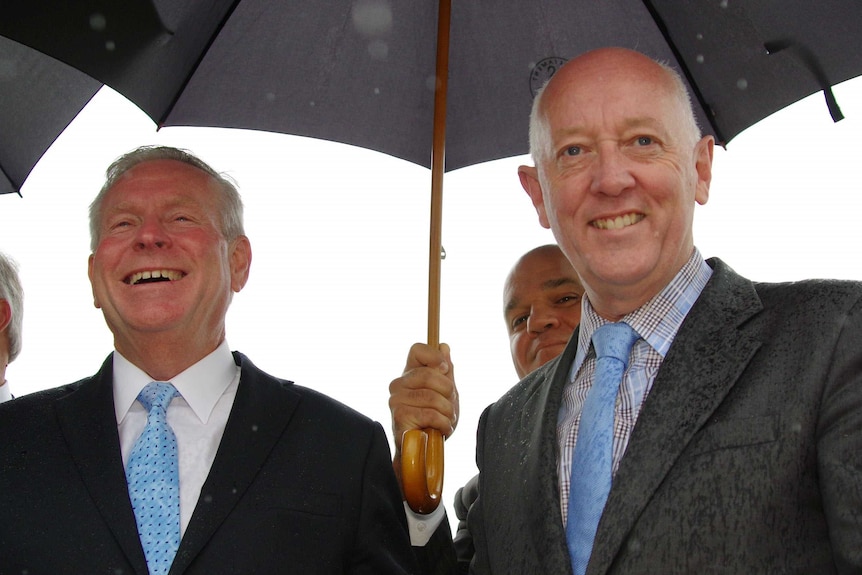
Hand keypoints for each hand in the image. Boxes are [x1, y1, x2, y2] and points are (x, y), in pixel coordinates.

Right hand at [389, 342, 458, 480]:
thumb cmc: (433, 421)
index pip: (417, 349)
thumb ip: (445, 371)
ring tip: (446, 420)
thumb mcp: (445, 394)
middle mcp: (398, 383)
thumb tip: (444, 346)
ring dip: (448, 412)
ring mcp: (396, 399)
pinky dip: (444, 423)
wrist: (423, 451)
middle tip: (450, 407)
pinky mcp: (399, 416)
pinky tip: (442, 430)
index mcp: (410, 373)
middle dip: (449, 393)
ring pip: (433, 396)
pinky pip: (430, 414)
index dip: (434, 357)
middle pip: (430, 374)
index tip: (445, 370)